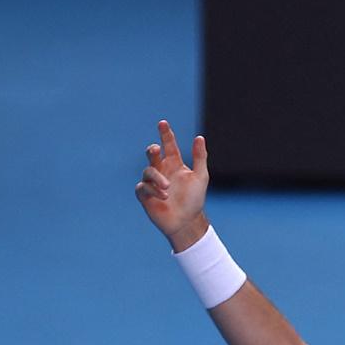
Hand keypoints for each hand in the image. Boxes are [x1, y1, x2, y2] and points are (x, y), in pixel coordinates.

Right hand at [135, 120, 209, 251]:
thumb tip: (200, 137)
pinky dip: (153, 190)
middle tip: (156, 150)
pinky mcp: (145, 194)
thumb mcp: (200, 177)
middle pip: (152, 154)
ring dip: (157, 178)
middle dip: (153, 150)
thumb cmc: (194, 200)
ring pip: (148, 171)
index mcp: (175, 164)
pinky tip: (164, 196)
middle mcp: (162, 170)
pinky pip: (143, 187)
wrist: (187, 221)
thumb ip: (200, 157)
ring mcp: (152, 182)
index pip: (169, 146)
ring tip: (168, 188)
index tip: (163, 123)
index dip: (166, 134)